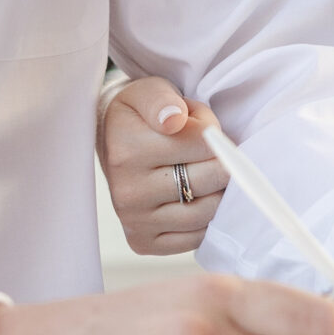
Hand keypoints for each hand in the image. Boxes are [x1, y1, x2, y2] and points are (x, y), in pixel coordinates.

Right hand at [100, 77, 224, 253]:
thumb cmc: (139, 114)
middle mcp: (127, 191)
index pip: (203, 144)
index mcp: (127, 149)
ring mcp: (134, 221)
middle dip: (222, 161)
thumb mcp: (149, 91)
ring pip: (207, 211)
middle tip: (211, 151)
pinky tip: (196, 197)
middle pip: (209, 179)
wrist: (112, 141)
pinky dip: (206, 218)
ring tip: (202, 172)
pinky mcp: (143, 242)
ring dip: (218, 190)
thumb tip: (173, 120)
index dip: (214, 132)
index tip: (203, 126)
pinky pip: (196, 237)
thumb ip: (163, 100)